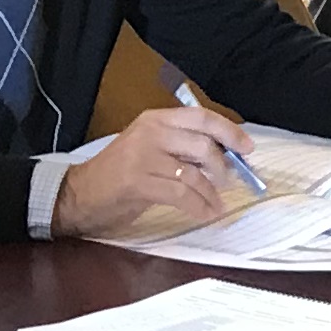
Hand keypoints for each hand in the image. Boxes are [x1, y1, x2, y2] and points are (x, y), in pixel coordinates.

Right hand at [54, 106, 246, 238]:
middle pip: (203, 145)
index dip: (228, 131)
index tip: (247, 147)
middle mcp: (150, 133)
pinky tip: (205, 214)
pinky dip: (199, 207)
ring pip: (194, 174)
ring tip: (215, 204)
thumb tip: (225, 155)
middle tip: (226, 182)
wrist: (82, 192)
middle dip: (222, 167)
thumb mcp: (151, 147)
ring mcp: (143, 157)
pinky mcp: (138, 182)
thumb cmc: (121, 173)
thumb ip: (182, 146)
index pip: (200, 117)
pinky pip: (181, 194)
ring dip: (211, 193)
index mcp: (155, 119)